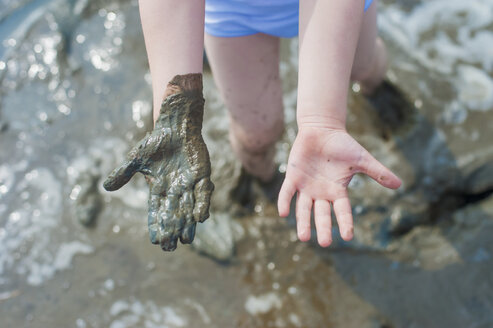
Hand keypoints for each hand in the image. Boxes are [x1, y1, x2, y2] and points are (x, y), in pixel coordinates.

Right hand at [103, 74, 213, 250]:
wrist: (176, 126)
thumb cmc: (156, 141)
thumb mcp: (136, 158)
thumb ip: (123, 173)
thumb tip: (105, 187)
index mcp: (159, 188)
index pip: (156, 210)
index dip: (156, 225)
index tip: (156, 241)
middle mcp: (175, 189)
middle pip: (172, 213)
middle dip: (171, 229)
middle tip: (170, 247)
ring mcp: (189, 183)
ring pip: (188, 207)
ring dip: (187, 223)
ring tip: (186, 240)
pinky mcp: (202, 175)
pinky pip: (202, 192)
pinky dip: (202, 204)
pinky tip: (200, 218)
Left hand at [278, 127, 400, 245]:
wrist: (322, 130)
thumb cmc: (343, 145)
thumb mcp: (362, 159)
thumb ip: (378, 172)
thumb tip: (400, 184)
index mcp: (337, 191)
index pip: (342, 210)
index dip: (345, 222)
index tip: (348, 236)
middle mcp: (321, 193)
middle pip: (322, 214)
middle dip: (323, 227)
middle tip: (325, 243)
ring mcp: (306, 186)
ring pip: (303, 208)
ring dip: (303, 222)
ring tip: (303, 237)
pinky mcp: (293, 177)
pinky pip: (287, 192)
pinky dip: (285, 202)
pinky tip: (283, 213)